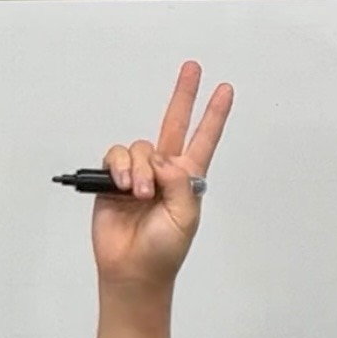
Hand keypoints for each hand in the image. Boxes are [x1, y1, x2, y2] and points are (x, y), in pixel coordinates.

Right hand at [92, 61, 232, 290]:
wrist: (132, 269)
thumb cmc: (164, 250)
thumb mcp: (187, 215)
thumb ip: (179, 181)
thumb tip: (160, 159)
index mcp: (187, 178)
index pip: (204, 140)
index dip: (215, 115)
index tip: (226, 89)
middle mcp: (163, 171)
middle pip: (174, 124)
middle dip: (183, 95)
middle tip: (192, 68)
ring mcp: (137, 175)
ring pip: (139, 148)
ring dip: (138, 169)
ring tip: (138, 194)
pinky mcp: (111, 182)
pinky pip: (114, 158)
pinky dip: (118, 168)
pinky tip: (122, 186)